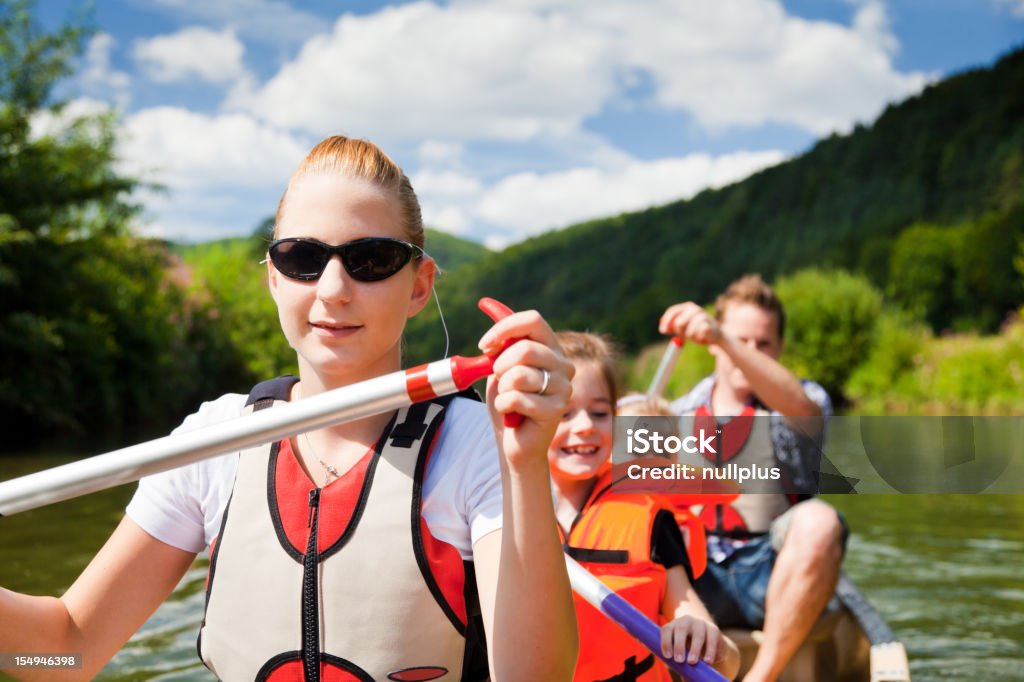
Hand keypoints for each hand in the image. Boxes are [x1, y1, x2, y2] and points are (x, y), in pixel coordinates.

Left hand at [478, 310, 573, 469]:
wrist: (516, 441)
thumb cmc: (509, 402)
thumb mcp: (501, 369)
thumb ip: (501, 348)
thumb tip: (490, 329)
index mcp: (551, 348)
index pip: (533, 320)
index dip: (505, 327)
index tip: (484, 345)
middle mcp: (563, 364)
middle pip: (525, 348)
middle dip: (500, 366)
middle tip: (499, 379)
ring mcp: (563, 387)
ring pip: (518, 376)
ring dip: (502, 389)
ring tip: (509, 399)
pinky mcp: (556, 409)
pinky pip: (516, 399)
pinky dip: (504, 406)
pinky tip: (512, 414)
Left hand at [659, 302, 722, 346]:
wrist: (716, 333)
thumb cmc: (696, 329)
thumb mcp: (683, 326)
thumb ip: (672, 326)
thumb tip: (662, 329)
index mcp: (687, 306)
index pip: (673, 311)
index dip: (666, 321)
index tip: (662, 331)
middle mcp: (695, 309)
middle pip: (678, 323)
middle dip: (679, 332)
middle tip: (684, 336)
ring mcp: (703, 316)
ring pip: (688, 332)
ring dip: (690, 337)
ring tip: (696, 335)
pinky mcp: (709, 326)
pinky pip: (697, 336)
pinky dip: (698, 339)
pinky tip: (703, 337)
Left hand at [660, 614, 722, 665]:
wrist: (709, 644)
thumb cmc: (688, 650)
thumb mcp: (679, 651)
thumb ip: (674, 656)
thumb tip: (672, 667)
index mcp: (674, 625)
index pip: (667, 630)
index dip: (666, 642)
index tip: (668, 657)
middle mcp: (686, 621)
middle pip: (681, 629)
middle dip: (679, 645)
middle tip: (679, 660)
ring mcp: (700, 623)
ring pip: (697, 635)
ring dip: (694, 649)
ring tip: (692, 662)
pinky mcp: (713, 629)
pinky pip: (711, 639)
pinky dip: (710, 651)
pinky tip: (708, 661)